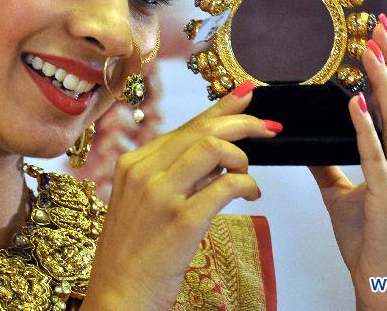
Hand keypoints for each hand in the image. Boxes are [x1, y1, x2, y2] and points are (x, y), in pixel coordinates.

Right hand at [83, 82, 279, 308]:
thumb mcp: (142, 203)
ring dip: (242, 155)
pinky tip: (252, 193)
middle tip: (268, 126)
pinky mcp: (182, 220)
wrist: (118, 295)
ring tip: (249, 173)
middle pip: (202, 130)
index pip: (185, 126)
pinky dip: (246, 184)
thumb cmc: (133, 253)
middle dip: (243, 122)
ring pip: (213, 148)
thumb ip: (173, 175)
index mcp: (133, 164)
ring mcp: (161, 195)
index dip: (220, 109)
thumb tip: (217, 155)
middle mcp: (143, 172)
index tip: (246, 96)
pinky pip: (225, 186)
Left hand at [309, 16, 386, 310]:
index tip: (379, 38)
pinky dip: (367, 128)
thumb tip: (311, 144)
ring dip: (384, 84)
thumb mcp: (345, 197)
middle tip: (379, 28)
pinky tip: (357, 104)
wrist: (386, 288)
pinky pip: (377, 158)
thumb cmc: (369, 244)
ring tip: (370, 52)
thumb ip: (331, 168)